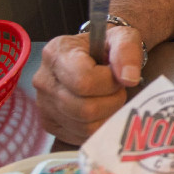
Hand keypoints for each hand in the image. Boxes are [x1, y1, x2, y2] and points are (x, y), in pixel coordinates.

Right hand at [33, 28, 145, 145]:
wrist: (94, 55)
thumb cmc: (108, 46)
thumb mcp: (122, 37)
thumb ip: (127, 52)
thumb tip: (129, 79)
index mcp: (57, 53)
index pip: (83, 81)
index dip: (109, 83)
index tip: (117, 75)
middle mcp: (44, 80)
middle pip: (85, 108)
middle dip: (112, 100)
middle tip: (117, 89)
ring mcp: (44, 104)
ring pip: (84, 126)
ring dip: (107, 114)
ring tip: (109, 97)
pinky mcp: (50, 123)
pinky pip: (81, 136)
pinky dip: (99, 126)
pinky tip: (102, 110)